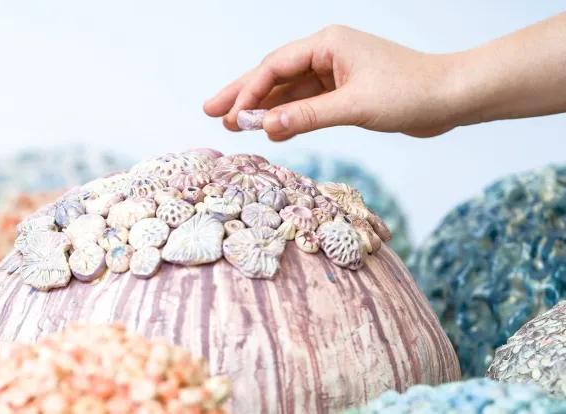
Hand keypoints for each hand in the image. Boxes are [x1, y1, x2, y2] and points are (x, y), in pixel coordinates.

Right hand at [203, 25, 461, 140]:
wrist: (453, 96)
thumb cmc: (412, 92)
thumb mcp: (355, 106)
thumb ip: (308, 116)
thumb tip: (266, 126)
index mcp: (328, 44)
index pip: (275, 66)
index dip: (248, 91)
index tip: (229, 114)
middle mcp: (327, 53)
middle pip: (273, 74)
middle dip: (242, 94)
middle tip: (210, 111)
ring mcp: (335, 71)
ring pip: (288, 90)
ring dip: (262, 109)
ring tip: (232, 125)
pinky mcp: (344, 90)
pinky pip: (305, 103)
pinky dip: (287, 116)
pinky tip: (270, 131)